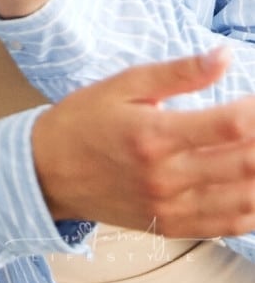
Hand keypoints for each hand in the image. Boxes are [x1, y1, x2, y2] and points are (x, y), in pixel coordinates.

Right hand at [33, 48, 254, 236]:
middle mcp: (167, 177)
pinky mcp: (173, 226)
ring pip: (245, 199)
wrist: (48, 171)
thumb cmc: (83, 121)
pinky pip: (230, 226)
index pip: (229, 125)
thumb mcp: (124, 84)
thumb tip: (223, 56)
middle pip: (245, 163)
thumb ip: (178, 72)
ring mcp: (172, 207)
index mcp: (154, 135)